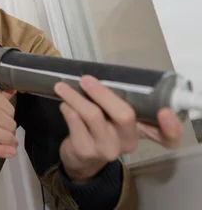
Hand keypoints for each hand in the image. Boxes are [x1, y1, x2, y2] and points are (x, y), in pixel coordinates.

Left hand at [54, 75, 183, 183]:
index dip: (171, 126)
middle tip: (86, 79)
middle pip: (124, 115)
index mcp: (141, 132)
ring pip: (93, 116)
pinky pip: (75, 121)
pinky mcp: (85, 150)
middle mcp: (127, 142)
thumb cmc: (101, 129)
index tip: (165, 112)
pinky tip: (65, 104)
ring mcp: (106, 148)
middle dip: (102, 93)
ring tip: (63, 88)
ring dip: (75, 97)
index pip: (168, 137)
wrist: (81, 159)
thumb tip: (106, 74)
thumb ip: (119, 103)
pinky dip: (68, 107)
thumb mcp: (116, 120)